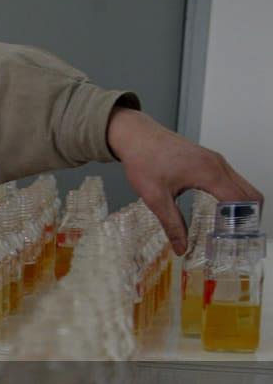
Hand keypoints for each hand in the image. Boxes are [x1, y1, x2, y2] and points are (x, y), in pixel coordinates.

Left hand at [107, 107, 262, 254]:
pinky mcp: (209, 159)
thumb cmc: (143, 161)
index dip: (241, 223)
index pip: (240, 201)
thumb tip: (181, 249)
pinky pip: (232, 180)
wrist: (135, 134)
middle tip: (233, 237)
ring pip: (242, 186)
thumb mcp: (155, 197)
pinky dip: (233, 196)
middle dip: (247, 217)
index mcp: (209, 173)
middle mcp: (218, 164)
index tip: (233, 240)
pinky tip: (219, 211)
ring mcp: (216, 160)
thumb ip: (172, 224)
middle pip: (250, 194)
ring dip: (241, 206)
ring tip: (227, 228)